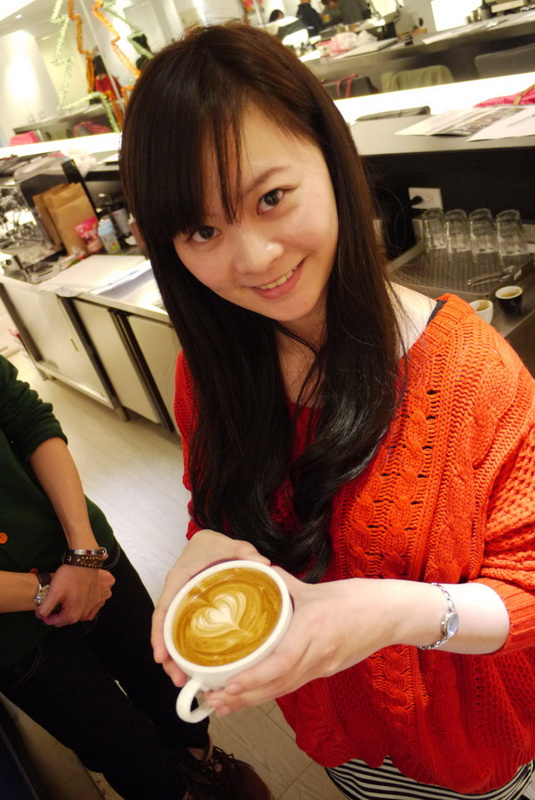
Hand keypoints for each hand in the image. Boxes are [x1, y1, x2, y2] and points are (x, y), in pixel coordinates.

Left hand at [35, 565, 114, 625]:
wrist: (85, 562)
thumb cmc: (69, 576)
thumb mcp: (53, 592)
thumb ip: (45, 607)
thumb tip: (40, 616)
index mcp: (73, 614)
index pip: (56, 622)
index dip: (47, 617)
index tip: (43, 610)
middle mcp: (85, 614)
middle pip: (68, 619)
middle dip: (59, 614)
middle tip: (53, 604)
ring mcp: (95, 607)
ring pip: (80, 615)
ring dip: (72, 612)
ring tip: (65, 602)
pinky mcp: (100, 599)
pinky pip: (91, 609)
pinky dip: (84, 608)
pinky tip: (80, 600)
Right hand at [151, 529, 270, 684]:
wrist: (209, 542)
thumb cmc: (211, 545)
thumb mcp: (226, 544)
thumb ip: (243, 551)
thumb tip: (263, 563)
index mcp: (178, 580)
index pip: (163, 610)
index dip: (160, 634)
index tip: (161, 657)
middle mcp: (177, 595)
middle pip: (165, 630)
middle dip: (169, 657)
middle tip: (179, 679)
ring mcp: (183, 606)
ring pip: (174, 635)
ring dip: (177, 659)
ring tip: (186, 681)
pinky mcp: (193, 612)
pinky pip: (186, 633)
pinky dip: (189, 650)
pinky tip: (200, 666)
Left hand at [205, 571, 402, 715]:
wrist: (389, 614)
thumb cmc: (355, 598)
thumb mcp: (316, 588)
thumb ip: (284, 582)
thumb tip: (258, 571)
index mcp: (312, 631)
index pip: (281, 662)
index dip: (254, 677)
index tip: (230, 684)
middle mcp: (316, 655)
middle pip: (277, 684)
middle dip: (243, 697)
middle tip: (213, 701)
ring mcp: (322, 667)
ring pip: (283, 689)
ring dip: (252, 700)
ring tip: (223, 705)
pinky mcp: (325, 671)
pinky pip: (293, 684)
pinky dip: (270, 692)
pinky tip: (251, 695)